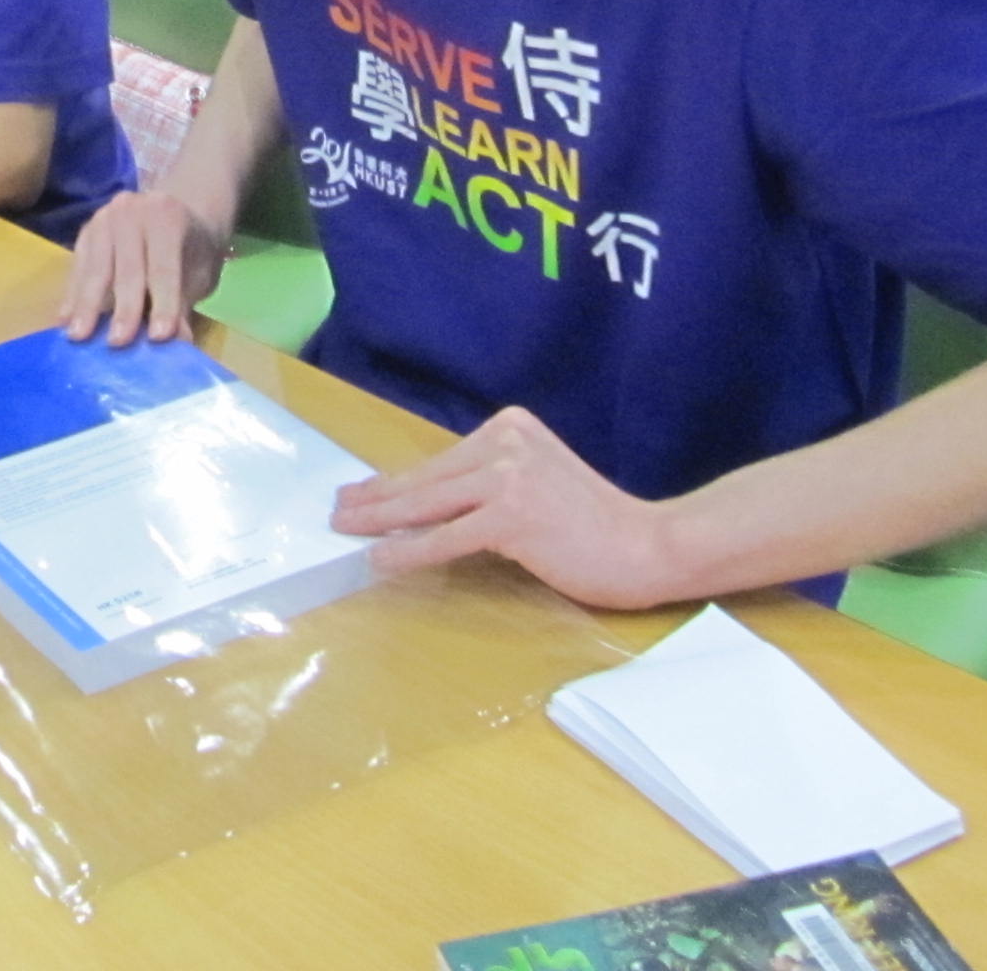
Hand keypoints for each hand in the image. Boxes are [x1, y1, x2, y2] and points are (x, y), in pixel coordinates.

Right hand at [57, 188, 227, 345]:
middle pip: (128, 267)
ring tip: (79, 336)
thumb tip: (178, 342)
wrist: (171, 218)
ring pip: (96, 268)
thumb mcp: (197, 275)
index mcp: (167, 216)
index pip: (164, 267)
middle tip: (117, 343)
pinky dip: (72, 297)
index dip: (164, 303)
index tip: (158, 337)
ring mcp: (103, 220)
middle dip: (124, 308)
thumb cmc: (189, 251)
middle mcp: (131, 211)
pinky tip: (66, 321)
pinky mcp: (84, 233)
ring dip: (87, 305)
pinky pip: (77, 268)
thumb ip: (184, 305)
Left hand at [328, 406, 687, 610]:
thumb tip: (427, 500)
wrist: (648, 545)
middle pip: (427, 478)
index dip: (396, 481)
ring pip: (428, 504)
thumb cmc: (594, 523)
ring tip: (347, 531)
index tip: (360, 490)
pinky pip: (446, 537)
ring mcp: (508, 477)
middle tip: (338, 509)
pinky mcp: (511, 515)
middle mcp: (504, 442)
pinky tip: (380, 559)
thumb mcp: (535, 481)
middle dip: (377, 498)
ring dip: (379, 521)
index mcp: (509, 427)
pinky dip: (408, 550)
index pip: (440, 461)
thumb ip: (488, 482)